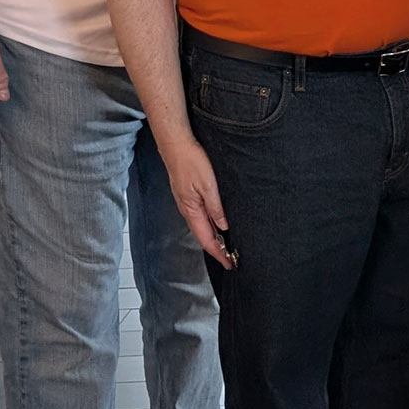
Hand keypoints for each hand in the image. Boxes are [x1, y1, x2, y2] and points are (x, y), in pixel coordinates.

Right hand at [158, 132, 234, 266]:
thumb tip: (224, 227)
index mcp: (192, 210)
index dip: (218, 253)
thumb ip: (216, 207)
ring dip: (214, 238)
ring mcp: (187, 202)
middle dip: (217, 249)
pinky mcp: (189, 195)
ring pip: (202, 226)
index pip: (206, 239)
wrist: (176, 144)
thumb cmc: (191, 161)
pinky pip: (200, 216)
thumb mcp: (209, 185)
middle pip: (203, 236)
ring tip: (227, 246)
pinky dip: (210, 225)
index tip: (229, 263)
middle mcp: (188, 209)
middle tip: (232, 259)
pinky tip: (218, 224)